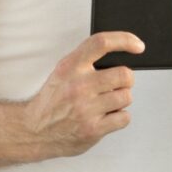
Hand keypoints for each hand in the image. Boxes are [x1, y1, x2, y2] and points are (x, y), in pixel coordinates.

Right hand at [21, 32, 143, 158]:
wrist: (34, 131)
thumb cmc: (53, 100)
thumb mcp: (63, 72)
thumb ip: (86, 61)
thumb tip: (121, 53)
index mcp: (71, 66)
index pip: (101, 43)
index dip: (125, 40)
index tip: (138, 45)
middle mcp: (79, 86)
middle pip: (124, 75)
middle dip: (126, 80)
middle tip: (117, 85)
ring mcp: (86, 109)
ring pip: (126, 97)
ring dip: (121, 100)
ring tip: (106, 103)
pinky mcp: (92, 129)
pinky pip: (124, 118)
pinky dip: (119, 118)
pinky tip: (105, 117)